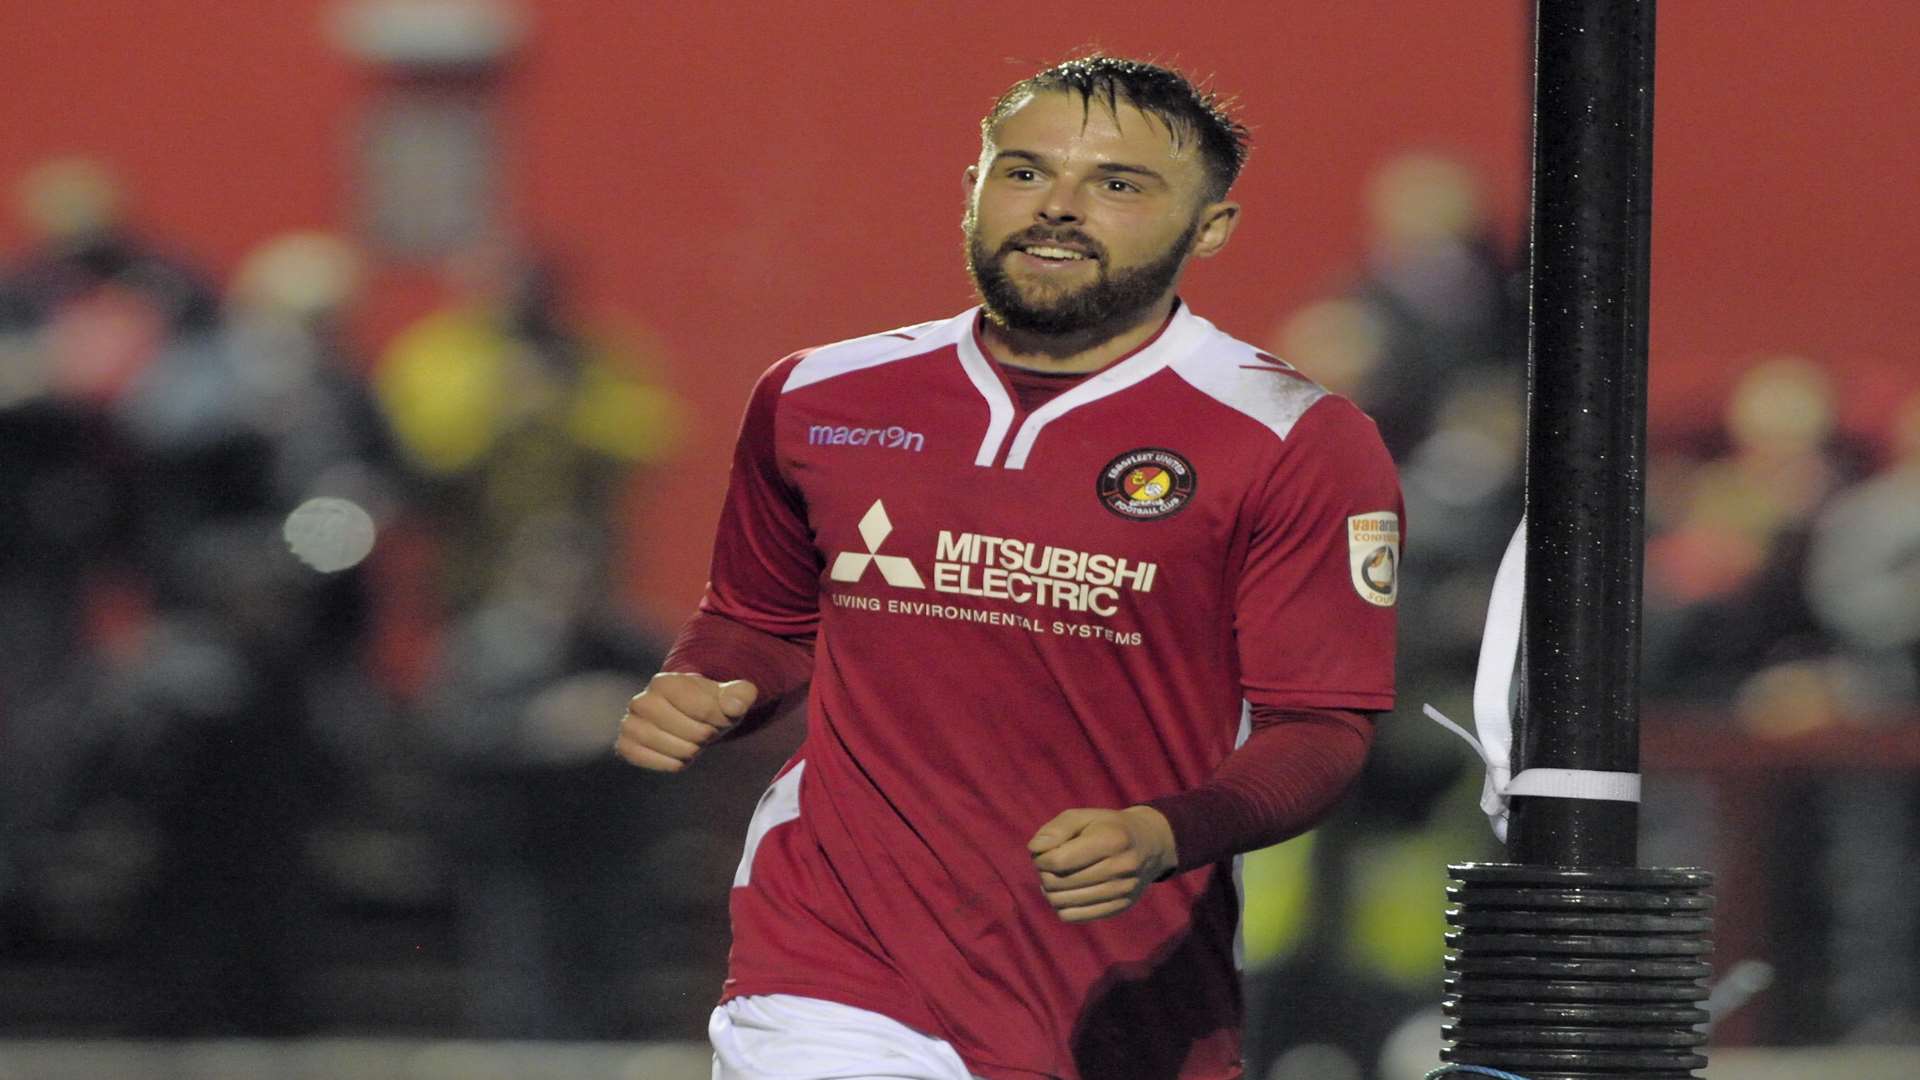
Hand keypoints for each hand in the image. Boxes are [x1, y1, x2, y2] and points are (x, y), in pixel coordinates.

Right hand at [613, 672, 757, 771]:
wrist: (687, 719)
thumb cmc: (710, 707)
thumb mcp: (731, 697)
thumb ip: (740, 695)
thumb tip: (734, 706)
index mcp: (665, 682)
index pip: (701, 708)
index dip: (719, 719)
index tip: (720, 718)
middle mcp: (641, 701)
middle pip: (688, 732)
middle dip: (704, 737)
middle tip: (705, 733)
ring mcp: (630, 724)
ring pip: (671, 749)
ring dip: (689, 752)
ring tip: (691, 744)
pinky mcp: (625, 745)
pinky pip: (650, 761)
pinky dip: (669, 763)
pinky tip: (677, 756)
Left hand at [1027, 806, 1177, 922]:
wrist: (1148, 845)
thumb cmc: (1106, 827)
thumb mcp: (1082, 816)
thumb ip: (1056, 829)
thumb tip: (1034, 850)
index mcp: (1111, 840)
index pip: (1059, 861)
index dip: (1041, 859)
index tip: (1041, 853)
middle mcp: (1121, 868)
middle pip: (1059, 883)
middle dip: (1044, 874)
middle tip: (1048, 865)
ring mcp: (1123, 891)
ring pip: (1063, 903)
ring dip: (1050, 891)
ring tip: (1056, 877)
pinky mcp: (1119, 907)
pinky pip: (1074, 917)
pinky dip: (1062, 906)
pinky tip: (1066, 892)